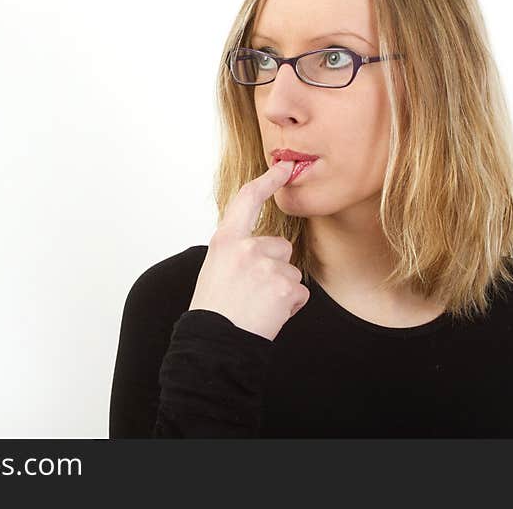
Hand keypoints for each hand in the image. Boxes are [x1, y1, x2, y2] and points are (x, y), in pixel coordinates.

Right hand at [188, 159, 309, 340]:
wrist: (213, 344)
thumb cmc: (214, 311)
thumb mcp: (216, 269)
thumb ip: (238, 252)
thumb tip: (264, 249)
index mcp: (225, 241)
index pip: (247, 200)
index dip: (268, 181)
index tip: (283, 168)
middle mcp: (246, 248)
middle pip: (281, 247)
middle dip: (275, 268)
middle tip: (252, 293)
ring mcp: (267, 267)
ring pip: (291, 272)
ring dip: (281, 291)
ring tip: (257, 306)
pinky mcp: (284, 287)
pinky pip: (299, 293)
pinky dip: (289, 307)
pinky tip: (269, 316)